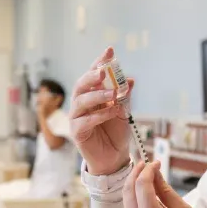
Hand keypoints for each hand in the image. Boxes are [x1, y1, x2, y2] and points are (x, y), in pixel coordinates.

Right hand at [69, 47, 132, 175]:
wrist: (114, 157)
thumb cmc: (116, 132)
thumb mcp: (123, 111)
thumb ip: (124, 96)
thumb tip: (130, 79)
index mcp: (92, 95)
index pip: (93, 75)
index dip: (100, 62)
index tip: (110, 50)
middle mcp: (81, 103)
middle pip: (81, 85)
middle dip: (92, 76)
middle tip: (103, 72)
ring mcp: (77, 117)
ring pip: (81, 101)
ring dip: (98, 96)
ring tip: (114, 95)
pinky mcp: (77, 132)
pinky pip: (85, 120)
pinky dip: (100, 115)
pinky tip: (112, 112)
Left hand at [124, 160, 201, 207]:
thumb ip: (167, 191)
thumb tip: (156, 175)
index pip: (142, 184)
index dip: (148, 170)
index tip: (156, 163)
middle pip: (128, 189)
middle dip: (135, 173)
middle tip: (144, 163)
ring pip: (126, 200)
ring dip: (133, 185)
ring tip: (144, 176)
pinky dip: (134, 198)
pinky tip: (144, 193)